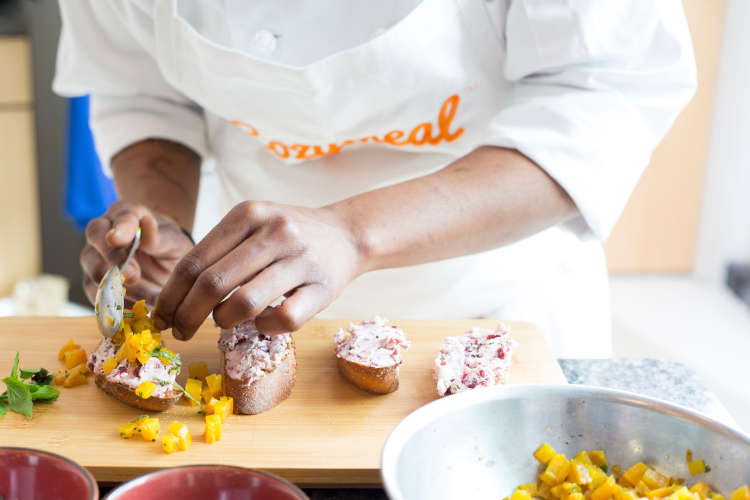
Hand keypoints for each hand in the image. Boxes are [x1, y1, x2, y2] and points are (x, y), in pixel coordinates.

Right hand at [81, 201, 194, 306]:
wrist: (165, 267)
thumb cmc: (170, 247)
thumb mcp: (174, 241)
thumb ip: (160, 237)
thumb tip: (147, 226)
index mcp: (126, 215)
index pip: (119, 217)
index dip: (118, 228)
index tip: (116, 238)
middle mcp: (104, 233)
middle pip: (96, 240)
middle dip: (113, 259)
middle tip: (132, 276)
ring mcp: (95, 259)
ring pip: (94, 270)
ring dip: (118, 288)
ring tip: (144, 301)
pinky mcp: (94, 284)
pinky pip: (97, 297)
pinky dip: (115, 307)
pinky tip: (133, 314)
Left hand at [151, 201, 363, 338]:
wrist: (347, 234)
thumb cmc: (289, 235)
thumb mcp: (253, 225)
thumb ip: (218, 252)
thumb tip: (175, 299)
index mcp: (249, 214)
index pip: (195, 261)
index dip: (170, 295)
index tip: (160, 317)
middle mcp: (275, 232)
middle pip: (213, 284)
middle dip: (187, 316)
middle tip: (180, 331)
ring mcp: (301, 259)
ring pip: (245, 304)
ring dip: (224, 321)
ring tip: (223, 321)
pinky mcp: (322, 288)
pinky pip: (282, 319)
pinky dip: (264, 327)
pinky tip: (262, 322)